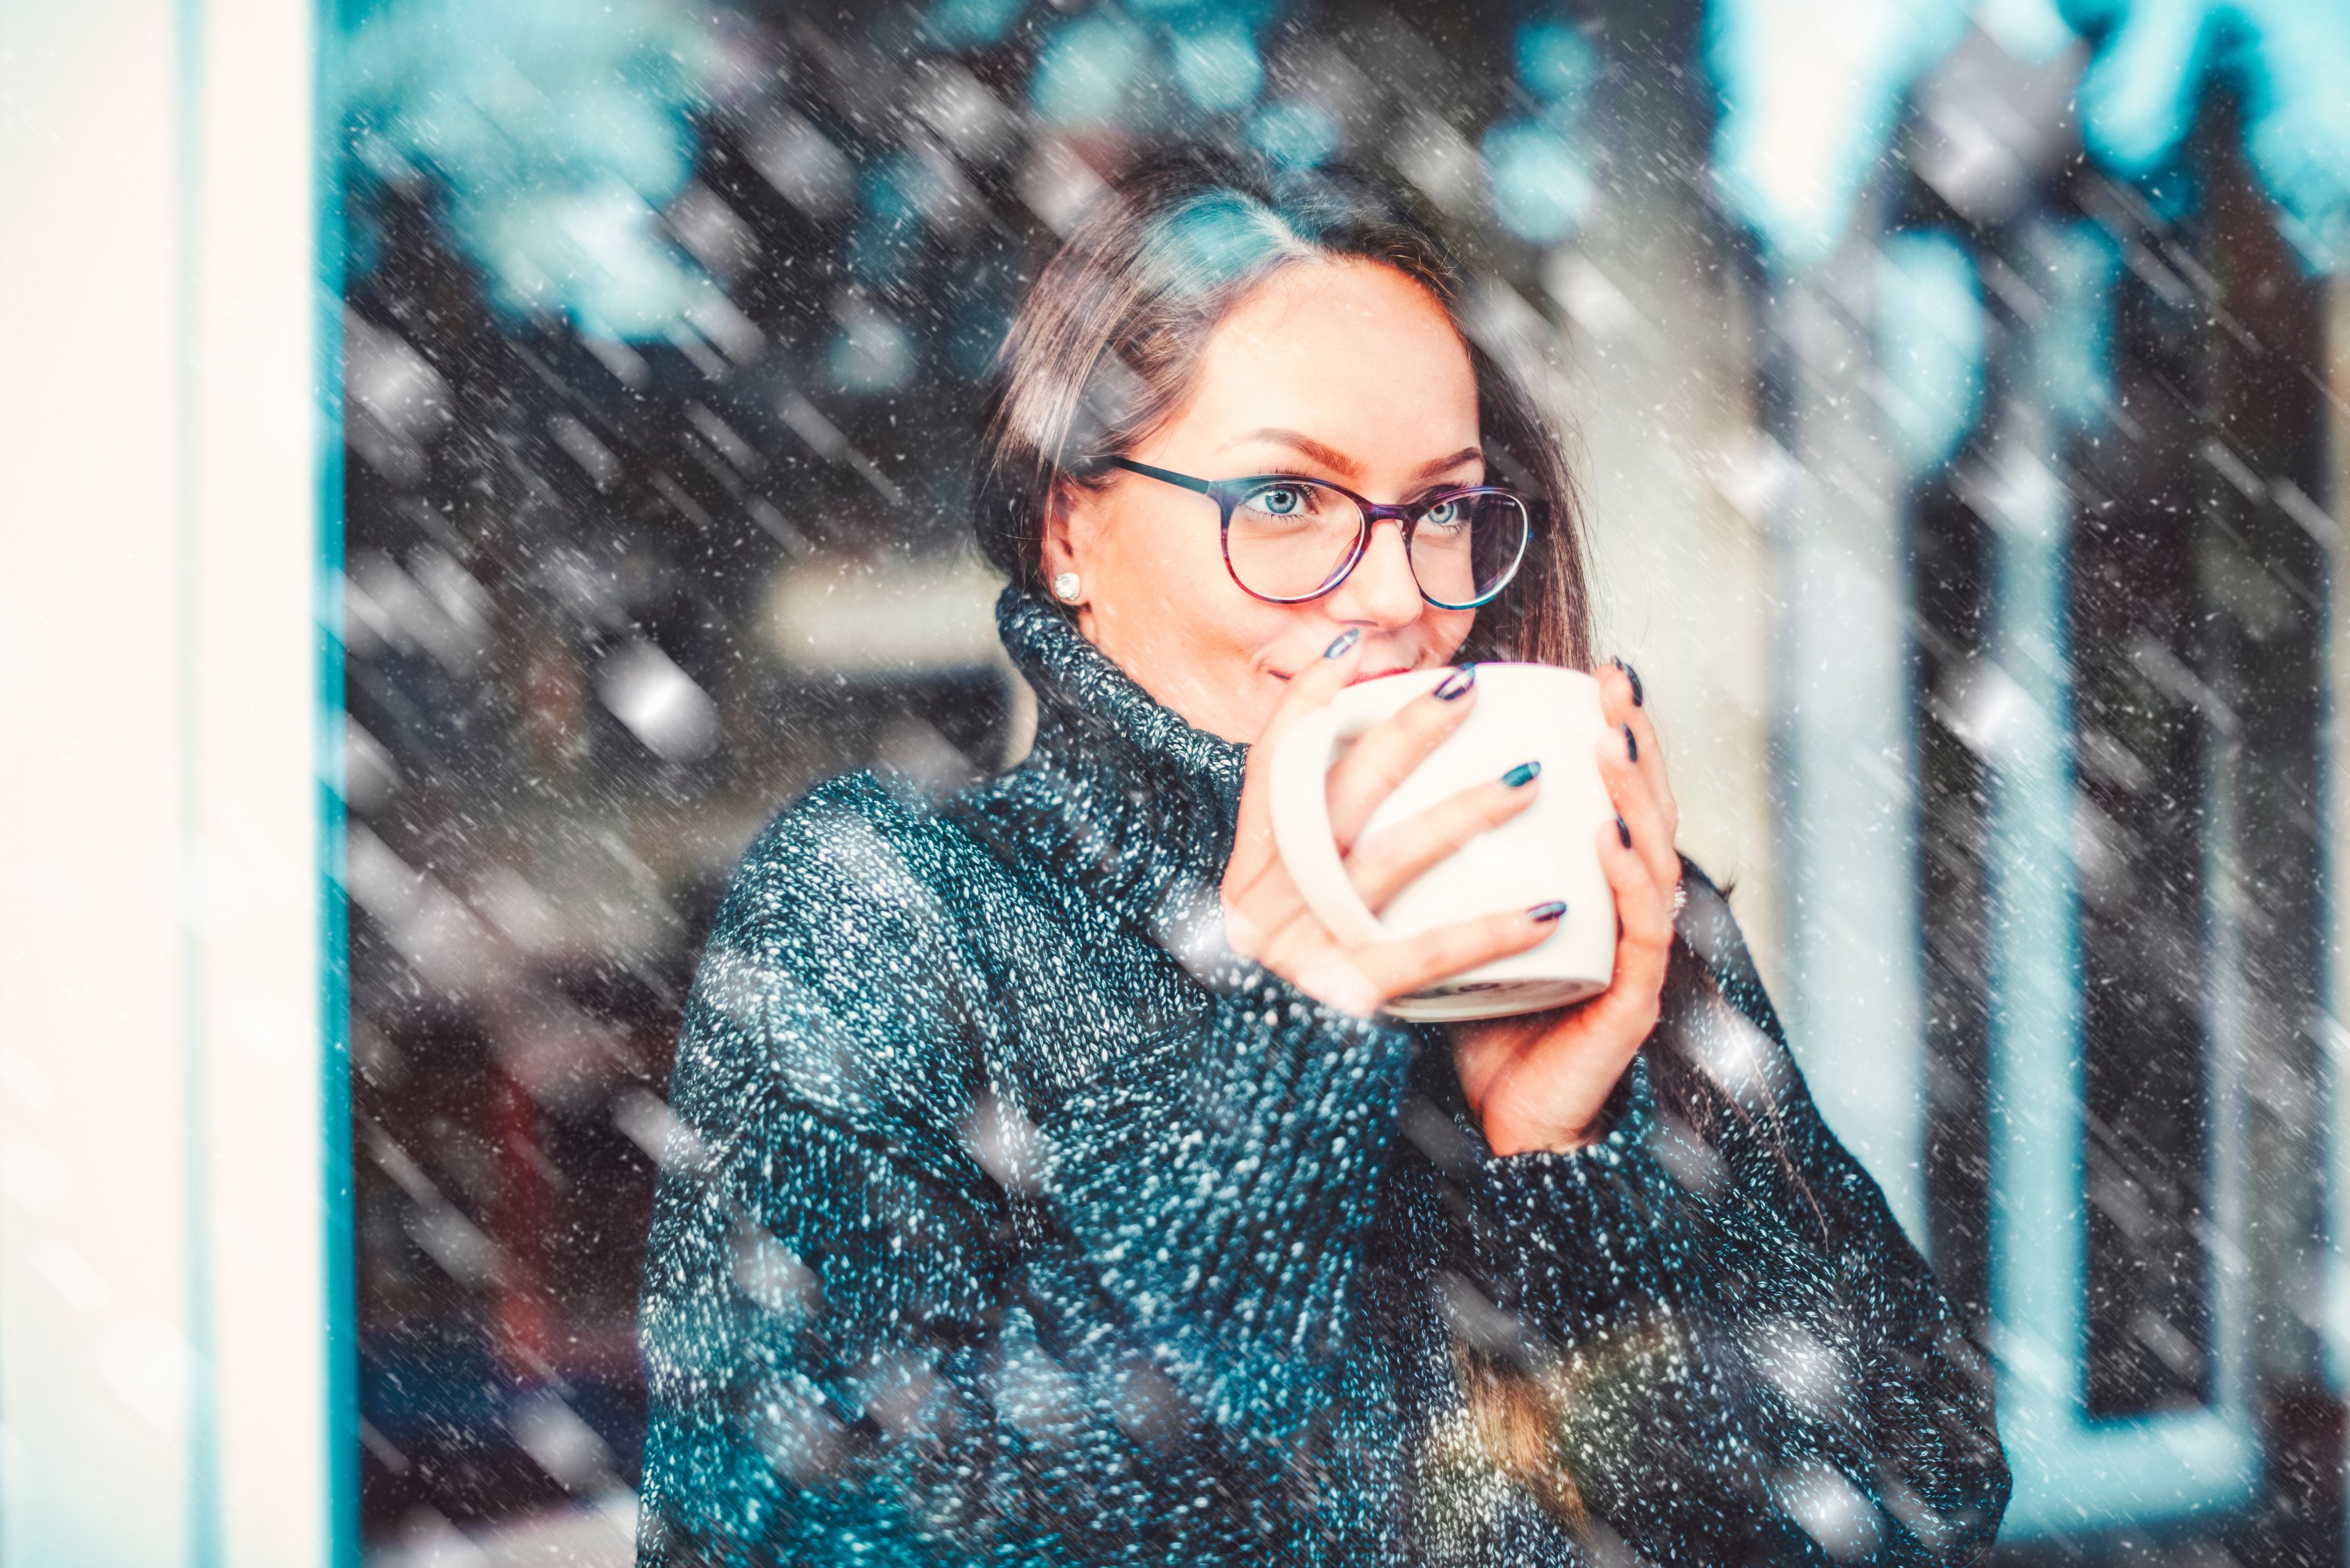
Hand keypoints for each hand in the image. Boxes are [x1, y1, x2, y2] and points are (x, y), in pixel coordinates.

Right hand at [1221, 635, 1569, 1016]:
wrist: (1271, 1104)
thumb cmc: (1294, 1002)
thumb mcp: (1285, 918)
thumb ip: (1310, 854)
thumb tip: (1365, 769)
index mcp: (1249, 874)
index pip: (1269, 767)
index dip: (1304, 705)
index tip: (1351, 653)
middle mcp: (1263, 903)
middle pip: (1337, 794)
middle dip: (1404, 731)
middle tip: (1469, 687)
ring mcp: (1300, 949)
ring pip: (1385, 859)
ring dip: (1463, 810)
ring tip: (1530, 776)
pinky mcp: (1342, 1001)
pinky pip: (1423, 955)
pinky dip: (1488, 930)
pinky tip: (1547, 910)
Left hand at [1451, 659, 1680, 1155]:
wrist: (1503, 1124)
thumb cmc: (1480, 1018)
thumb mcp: (1453, 920)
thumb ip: (1439, 862)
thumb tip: (1368, 783)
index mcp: (1591, 885)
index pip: (1612, 793)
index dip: (1611, 731)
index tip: (1590, 669)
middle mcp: (1624, 909)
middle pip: (1646, 807)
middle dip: (1635, 737)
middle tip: (1616, 678)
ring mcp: (1634, 953)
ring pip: (1656, 856)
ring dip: (1637, 792)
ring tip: (1614, 739)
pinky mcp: (1631, 1000)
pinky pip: (1642, 931)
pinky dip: (1632, 879)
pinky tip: (1615, 837)